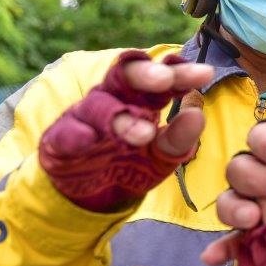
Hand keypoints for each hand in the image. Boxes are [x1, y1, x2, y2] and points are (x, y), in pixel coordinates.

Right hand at [38, 51, 210, 211]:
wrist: (92, 193)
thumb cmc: (132, 162)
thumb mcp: (162, 154)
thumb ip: (179, 138)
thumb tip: (198, 115)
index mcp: (141, 98)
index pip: (161, 78)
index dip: (180, 72)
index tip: (205, 73)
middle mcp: (113, 98)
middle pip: (126, 76)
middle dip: (146, 74)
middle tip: (165, 79)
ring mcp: (84, 116)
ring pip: (100, 105)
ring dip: (121, 117)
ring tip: (144, 133)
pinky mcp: (59, 140)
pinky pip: (65, 132)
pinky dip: (75, 134)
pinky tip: (87, 138)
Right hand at [201, 120, 265, 262]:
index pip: (262, 136)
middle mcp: (259, 175)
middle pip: (241, 167)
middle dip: (259, 176)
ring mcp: (248, 205)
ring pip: (229, 200)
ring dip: (236, 208)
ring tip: (253, 218)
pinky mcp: (245, 235)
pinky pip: (228, 241)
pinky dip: (222, 248)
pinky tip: (214, 256)